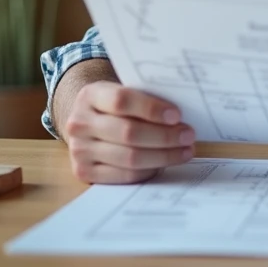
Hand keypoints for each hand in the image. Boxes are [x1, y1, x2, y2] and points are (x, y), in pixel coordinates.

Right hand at [62, 80, 195, 183]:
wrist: (87, 123)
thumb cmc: (115, 106)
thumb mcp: (124, 91)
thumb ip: (145, 96)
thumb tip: (181, 112)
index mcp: (90, 95)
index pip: (121, 100)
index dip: (151, 109)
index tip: (177, 115)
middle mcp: (79, 123)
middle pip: (128, 133)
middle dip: (164, 136)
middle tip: (188, 135)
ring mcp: (79, 150)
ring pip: (129, 157)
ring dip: (163, 155)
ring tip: (184, 150)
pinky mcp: (84, 172)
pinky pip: (125, 175)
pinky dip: (149, 170)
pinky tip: (165, 163)